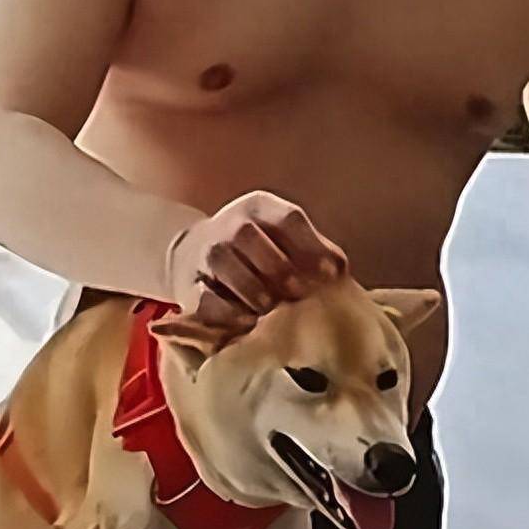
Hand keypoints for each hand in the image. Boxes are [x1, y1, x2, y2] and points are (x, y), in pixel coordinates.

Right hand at [164, 190, 348, 331]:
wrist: (194, 255)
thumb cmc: (256, 249)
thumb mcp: (282, 238)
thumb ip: (311, 250)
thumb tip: (340, 271)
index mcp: (259, 207)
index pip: (287, 217)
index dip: (311, 244)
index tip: (331, 274)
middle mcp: (229, 222)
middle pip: (249, 235)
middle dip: (278, 266)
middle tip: (300, 292)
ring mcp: (205, 251)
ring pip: (224, 262)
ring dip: (250, 287)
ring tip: (271, 308)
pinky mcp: (188, 283)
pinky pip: (204, 295)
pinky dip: (225, 310)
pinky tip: (246, 321)